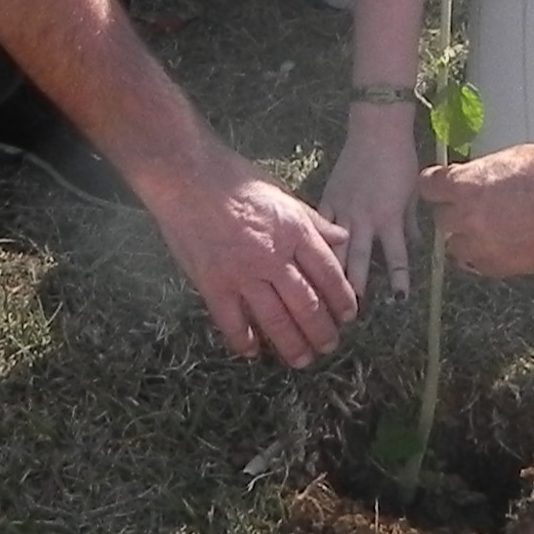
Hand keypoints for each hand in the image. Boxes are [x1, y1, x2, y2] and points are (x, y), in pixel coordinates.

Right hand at [156, 164, 359, 364]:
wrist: (185, 174)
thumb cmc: (233, 179)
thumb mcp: (282, 194)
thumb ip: (313, 221)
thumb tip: (342, 238)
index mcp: (294, 231)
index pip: (329, 274)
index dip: (342, 300)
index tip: (349, 317)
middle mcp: (273, 256)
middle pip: (307, 304)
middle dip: (322, 330)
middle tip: (329, 346)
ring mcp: (242, 272)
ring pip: (275, 320)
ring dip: (292, 344)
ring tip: (303, 359)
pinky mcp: (213, 283)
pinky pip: (232, 322)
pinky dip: (244, 341)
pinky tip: (253, 352)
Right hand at [321, 112, 424, 297]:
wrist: (377, 129)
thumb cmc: (399, 160)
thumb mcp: (412, 194)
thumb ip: (410, 223)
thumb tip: (415, 246)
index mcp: (389, 217)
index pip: (396, 256)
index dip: (398, 279)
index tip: (398, 300)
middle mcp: (364, 218)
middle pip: (357, 259)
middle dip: (353, 287)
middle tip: (349, 312)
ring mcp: (342, 209)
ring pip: (332, 248)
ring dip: (330, 272)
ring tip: (322, 295)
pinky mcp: (327, 198)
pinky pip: (317, 226)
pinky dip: (312, 244)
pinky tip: (301, 260)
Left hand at [420, 137, 533, 278]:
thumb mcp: (507, 160)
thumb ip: (478, 176)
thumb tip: (464, 185)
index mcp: (467, 184)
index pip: (428, 187)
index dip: (436, 186)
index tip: (442, 187)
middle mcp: (469, 217)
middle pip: (441, 220)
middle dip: (454, 212)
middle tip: (475, 207)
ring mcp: (484, 246)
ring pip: (456, 247)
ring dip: (467, 238)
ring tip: (492, 228)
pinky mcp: (502, 267)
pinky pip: (478, 265)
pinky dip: (485, 256)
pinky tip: (505, 242)